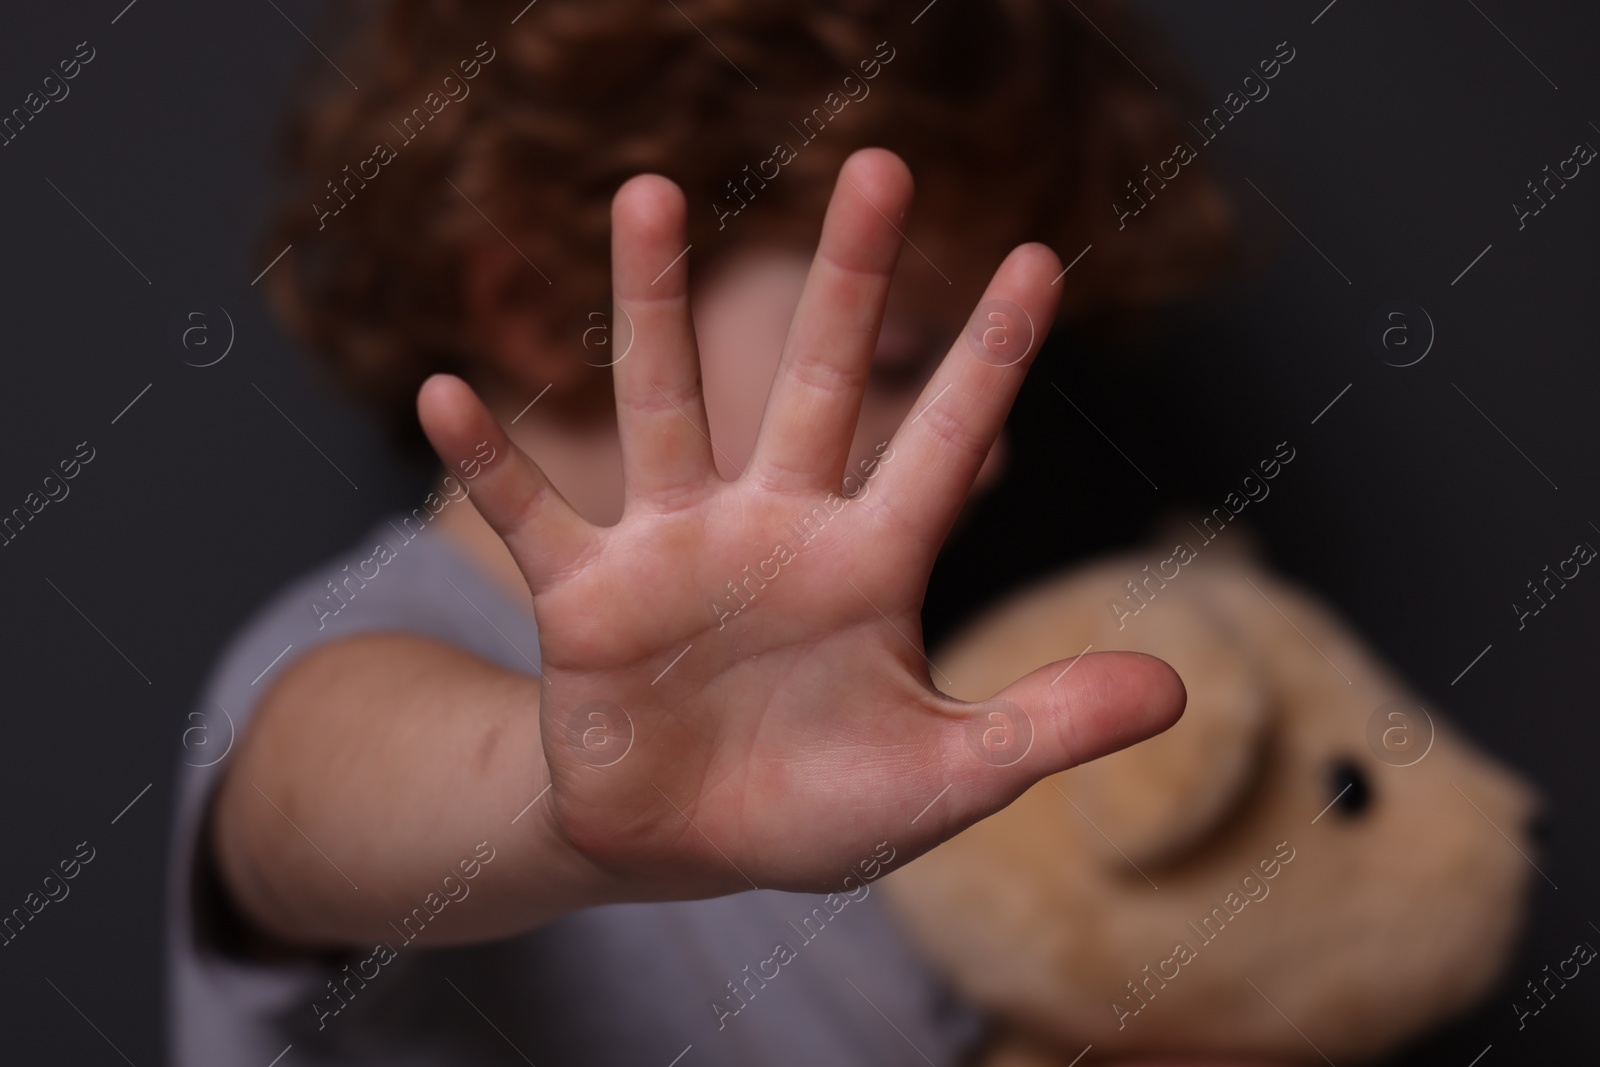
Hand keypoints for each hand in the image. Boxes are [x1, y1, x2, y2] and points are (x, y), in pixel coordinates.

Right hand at [417, 147, 1183, 900]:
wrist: (684, 845)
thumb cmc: (819, 804)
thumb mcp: (943, 779)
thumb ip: (1045, 730)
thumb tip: (1181, 693)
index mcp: (869, 565)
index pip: (942, 444)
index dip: (991, 359)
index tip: (1040, 258)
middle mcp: (773, 529)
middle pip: (818, 384)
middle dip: (851, 283)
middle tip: (883, 164)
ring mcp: (673, 552)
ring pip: (664, 408)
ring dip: (651, 307)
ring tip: (650, 196)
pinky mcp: (584, 597)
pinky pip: (531, 514)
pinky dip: (490, 460)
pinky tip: (444, 391)